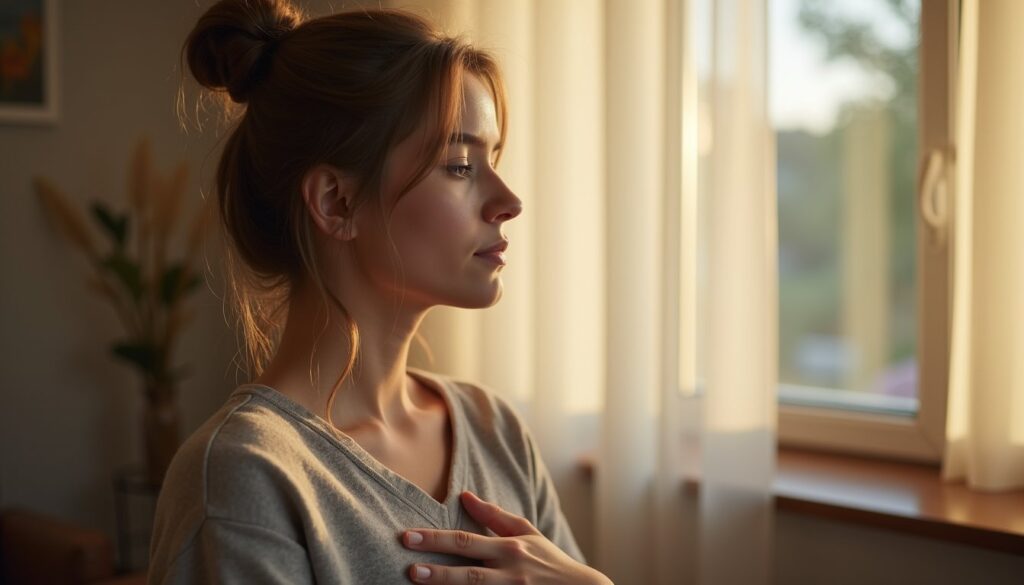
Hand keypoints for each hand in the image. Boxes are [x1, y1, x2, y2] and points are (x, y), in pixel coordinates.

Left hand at [401, 490, 610, 583]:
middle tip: (408, 568)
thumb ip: (493, 516)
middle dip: (436, 571)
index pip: (466, 541)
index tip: (408, 536)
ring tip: (417, 584)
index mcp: (509, 548)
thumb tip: (464, 495)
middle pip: (467, 573)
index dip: (436, 539)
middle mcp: (510, 573)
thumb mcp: (527, 533)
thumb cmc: (549, 561)